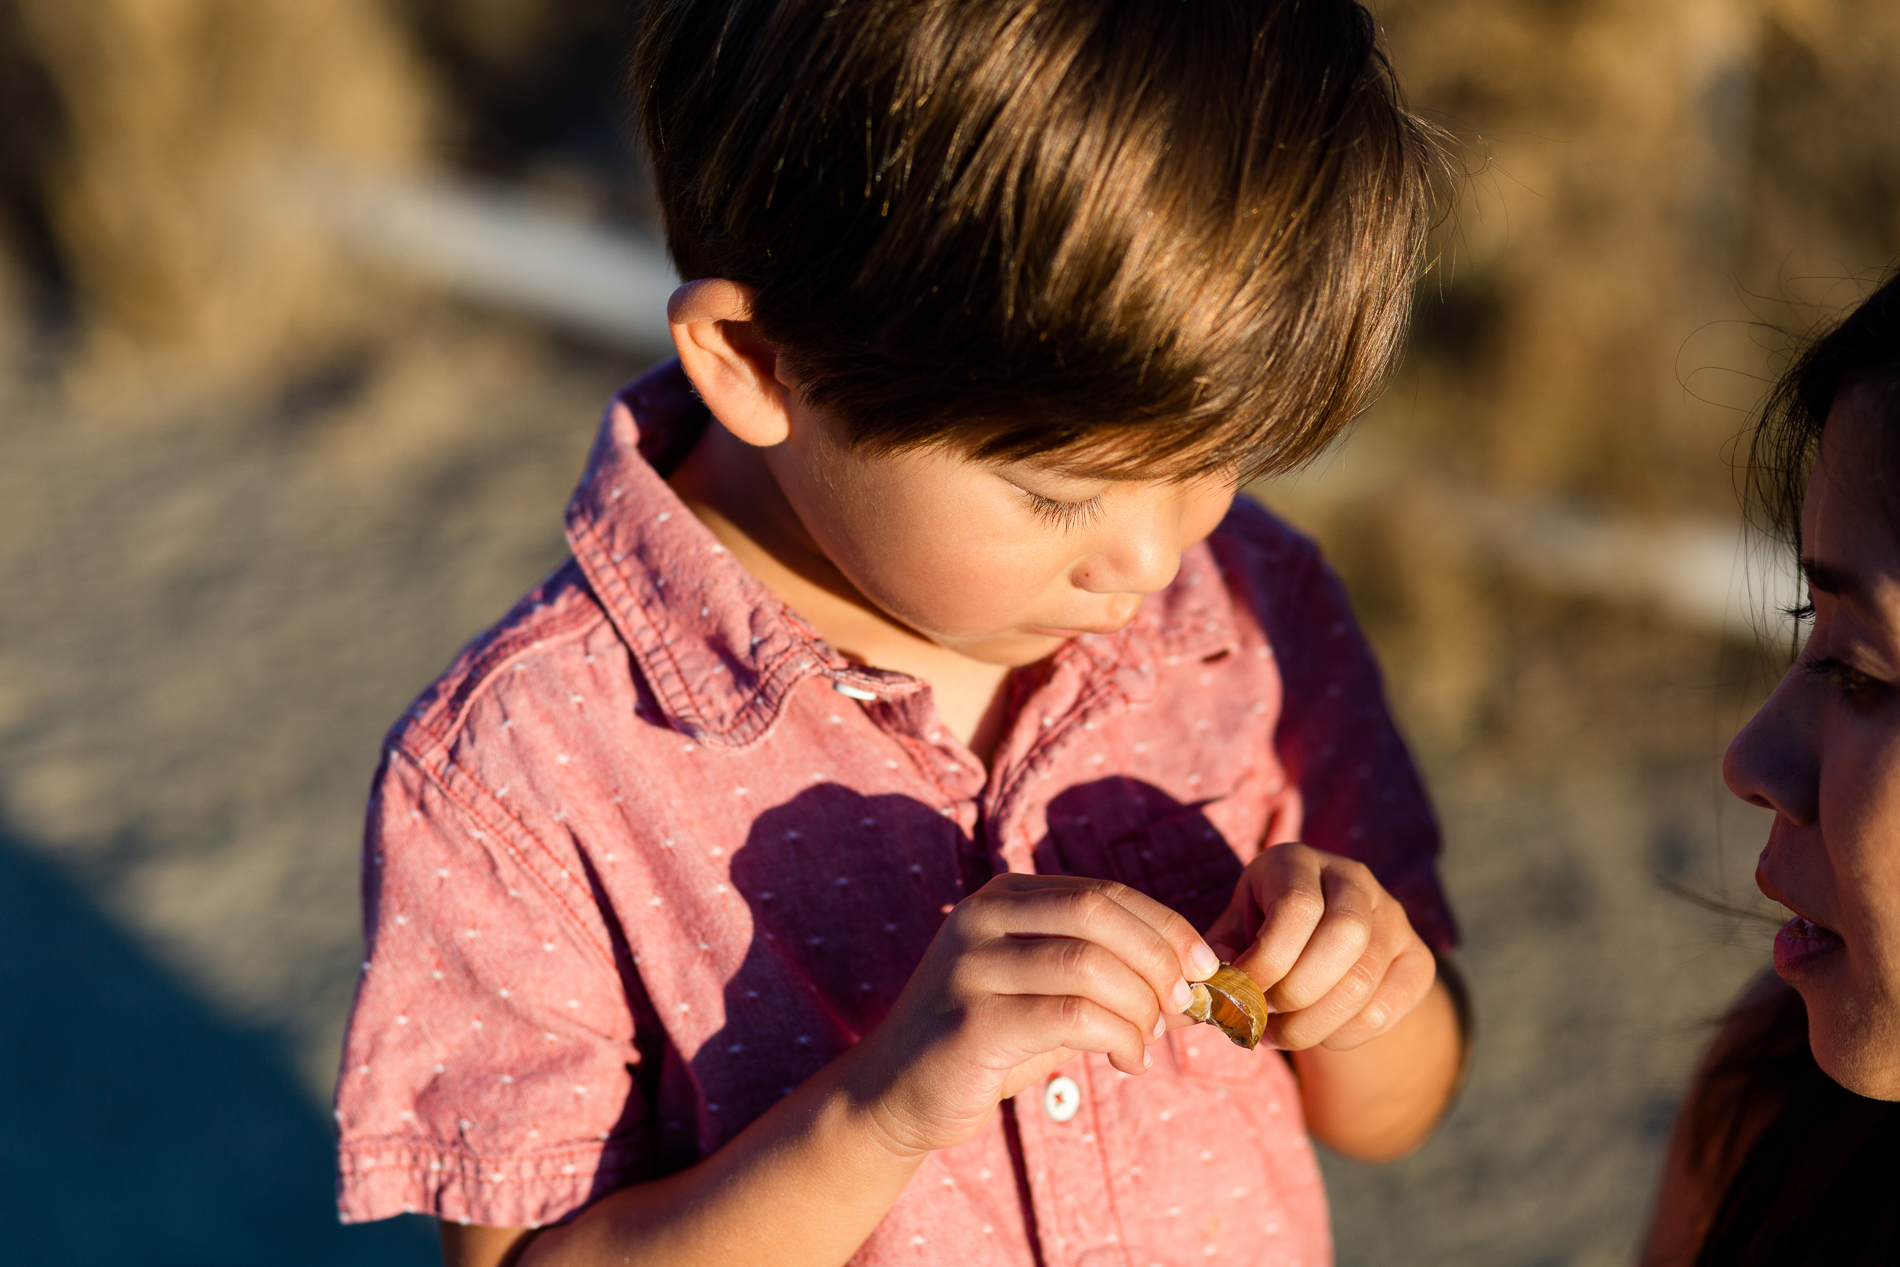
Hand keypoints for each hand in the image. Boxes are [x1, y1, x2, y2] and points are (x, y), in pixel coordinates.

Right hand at [843, 874, 1219, 1156]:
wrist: (894, 1094)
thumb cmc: (985, 1044)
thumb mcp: (1049, 996)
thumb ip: (1112, 980)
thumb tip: (1201, 985)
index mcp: (1003, 896)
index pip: (1104, 892)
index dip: (1166, 926)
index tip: (1206, 967)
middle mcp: (981, 917)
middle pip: (1100, 915)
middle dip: (1160, 960)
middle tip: (1185, 1006)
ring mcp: (971, 965)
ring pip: (1091, 965)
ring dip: (1141, 1007)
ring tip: (1147, 1042)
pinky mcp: (973, 1020)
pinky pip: (1072, 1016)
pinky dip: (1120, 1038)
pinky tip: (1128, 1062)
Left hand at [1201, 842, 1435, 1051]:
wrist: (1318, 945)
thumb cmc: (1261, 934)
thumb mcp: (1231, 933)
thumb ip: (1214, 958)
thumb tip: (1202, 995)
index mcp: (1299, 861)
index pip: (1297, 908)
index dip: (1265, 962)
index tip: (1237, 993)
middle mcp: (1353, 878)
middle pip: (1344, 937)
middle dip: (1293, 992)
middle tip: (1260, 1016)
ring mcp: (1393, 918)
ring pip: (1363, 980)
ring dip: (1311, 1024)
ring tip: (1275, 1035)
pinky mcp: (1417, 960)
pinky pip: (1385, 1010)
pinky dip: (1342, 1035)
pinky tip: (1314, 1035)